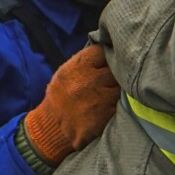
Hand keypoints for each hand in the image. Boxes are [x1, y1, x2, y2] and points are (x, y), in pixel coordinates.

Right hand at [24, 45, 119, 164]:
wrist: (51, 127)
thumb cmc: (62, 95)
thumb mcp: (67, 72)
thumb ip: (87, 60)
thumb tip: (110, 47)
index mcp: (76, 67)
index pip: (103, 51)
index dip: (108, 55)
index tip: (109, 60)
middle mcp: (88, 81)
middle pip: (116, 68)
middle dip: (117, 72)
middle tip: (114, 77)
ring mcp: (98, 99)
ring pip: (122, 86)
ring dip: (121, 88)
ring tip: (112, 91)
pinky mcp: (106, 115)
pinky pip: (122, 103)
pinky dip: (121, 103)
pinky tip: (112, 104)